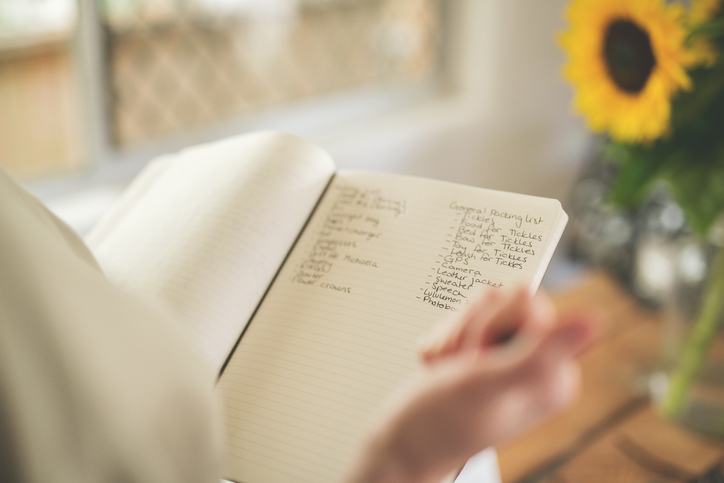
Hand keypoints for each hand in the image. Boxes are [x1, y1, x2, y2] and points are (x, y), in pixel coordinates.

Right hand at [345, 287, 597, 482]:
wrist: (398, 443)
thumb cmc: (437, 425)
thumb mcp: (486, 385)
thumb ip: (539, 354)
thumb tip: (595, 321)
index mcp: (553, 374)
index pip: (531, 304)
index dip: (495, 323)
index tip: (481, 358)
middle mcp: (536, 366)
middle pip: (503, 302)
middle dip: (470, 329)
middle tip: (463, 368)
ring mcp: (506, 359)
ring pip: (479, 308)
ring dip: (452, 337)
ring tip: (450, 371)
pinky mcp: (482, 354)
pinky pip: (459, 318)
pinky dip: (441, 343)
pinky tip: (441, 370)